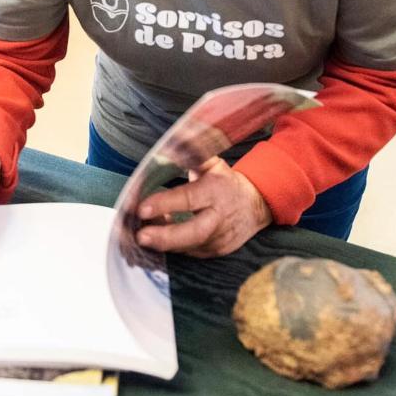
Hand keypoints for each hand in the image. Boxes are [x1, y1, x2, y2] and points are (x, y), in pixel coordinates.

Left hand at [134, 157, 272, 257]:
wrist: (256, 205)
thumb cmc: (226, 182)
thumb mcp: (212, 163)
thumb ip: (190, 155)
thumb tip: (169, 144)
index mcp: (215, 191)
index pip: (188, 198)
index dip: (165, 204)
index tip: (141, 208)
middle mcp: (218, 217)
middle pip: (193, 232)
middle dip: (164, 237)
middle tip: (140, 236)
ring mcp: (218, 238)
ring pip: (188, 246)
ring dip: (162, 242)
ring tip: (141, 234)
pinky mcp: (214, 251)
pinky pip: (189, 252)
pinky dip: (171, 246)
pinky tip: (156, 237)